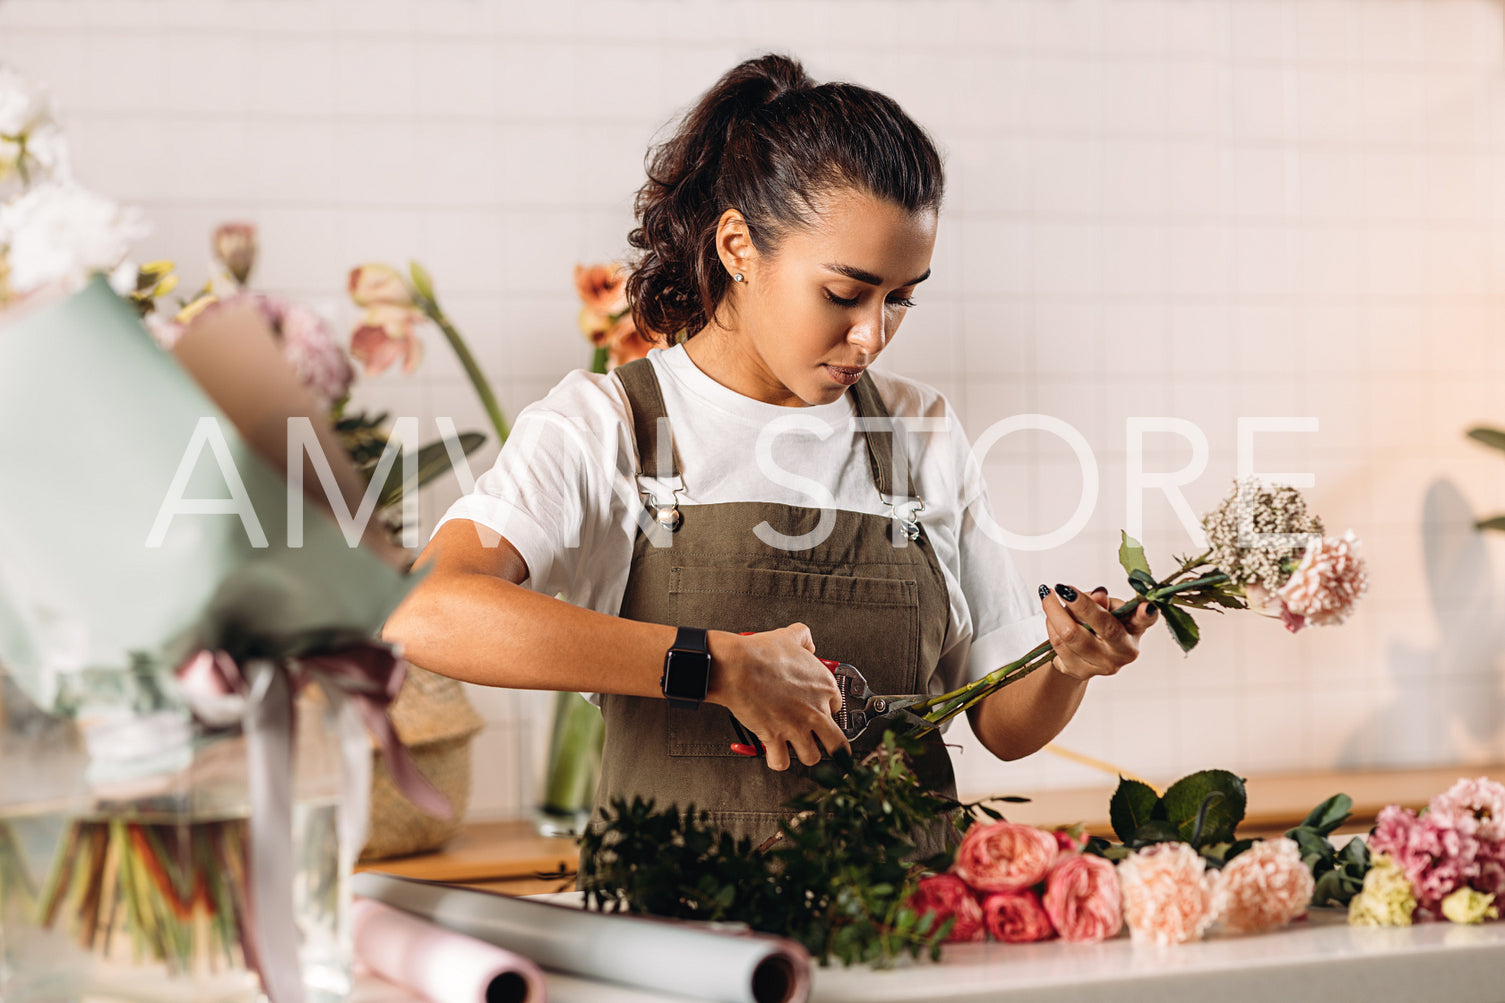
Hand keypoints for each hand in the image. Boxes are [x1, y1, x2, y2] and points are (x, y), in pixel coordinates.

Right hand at [706, 623, 848, 771]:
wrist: (738, 667)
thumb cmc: (762, 653)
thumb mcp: (791, 636)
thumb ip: (804, 638)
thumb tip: (807, 643)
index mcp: (825, 687)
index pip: (838, 707)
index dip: (827, 710)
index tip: (820, 711)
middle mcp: (815, 711)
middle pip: (837, 743)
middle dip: (831, 745)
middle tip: (824, 744)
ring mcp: (797, 727)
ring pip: (812, 757)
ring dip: (804, 754)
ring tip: (797, 748)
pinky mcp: (775, 738)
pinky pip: (781, 762)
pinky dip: (777, 761)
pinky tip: (774, 754)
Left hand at [1040, 583, 1155, 680]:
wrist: (1082, 655)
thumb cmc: (1100, 624)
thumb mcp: (1105, 608)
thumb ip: (1102, 602)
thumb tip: (1097, 596)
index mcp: (1135, 630)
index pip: (1144, 620)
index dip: (1146, 614)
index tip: (1146, 606)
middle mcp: (1123, 652)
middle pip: (1104, 628)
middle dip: (1080, 605)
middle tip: (1061, 587)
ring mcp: (1102, 666)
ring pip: (1072, 635)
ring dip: (1055, 612)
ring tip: (1049, 596)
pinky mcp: (1080, 672)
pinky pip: (1058, 644)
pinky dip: (1050, 625)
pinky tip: (1050, 616)